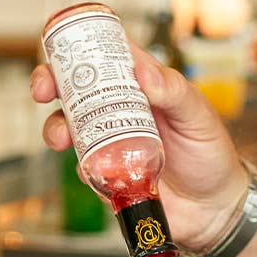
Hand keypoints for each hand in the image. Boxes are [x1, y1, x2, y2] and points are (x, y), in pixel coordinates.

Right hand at [31, 42, 247, 250]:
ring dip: (55, 126)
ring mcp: (110, 140)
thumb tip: (143, 71)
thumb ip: (174, 92)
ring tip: (60, 138)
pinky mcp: (105, 172)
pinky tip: (93, 170)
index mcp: (143, 85)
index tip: (62, 48)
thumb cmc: (210, 154)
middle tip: (43, 89)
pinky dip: (79, 164)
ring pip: (69, 125)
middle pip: (76, 87)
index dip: (81, 46)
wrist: (213, 210)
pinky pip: (81, 165)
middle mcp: (121, 109)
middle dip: (50, 82)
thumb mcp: (198, 116)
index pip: (108, 55)